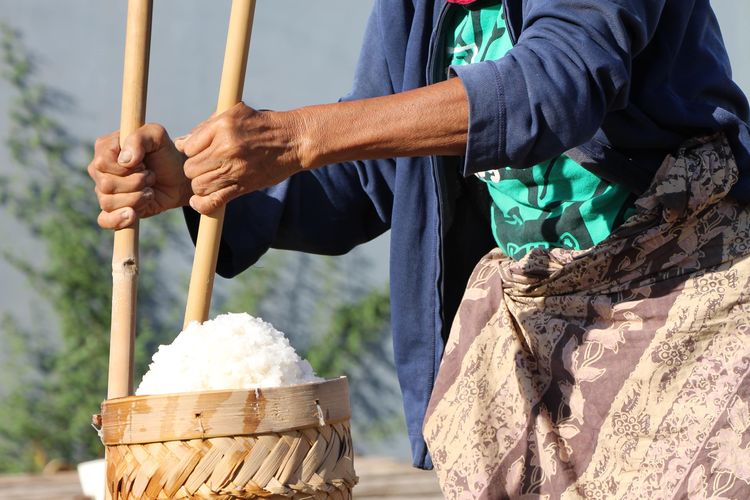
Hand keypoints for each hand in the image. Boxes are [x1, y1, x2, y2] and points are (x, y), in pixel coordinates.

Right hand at [88, 124, 191, 228]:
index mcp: (105, 149)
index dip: (126, 167)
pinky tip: (132, 214)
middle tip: (150, 177)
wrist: (179, 178)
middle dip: (136, 183)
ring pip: (109, 202)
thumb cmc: (165, 154)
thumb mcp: (157, 136)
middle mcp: (101, 171)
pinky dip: (118, 220)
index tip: (143, 163)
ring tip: (150, 190)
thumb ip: (140, 138)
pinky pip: (105, 220)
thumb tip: (125, 161)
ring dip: (136, 198)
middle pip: (107, 184)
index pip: (103, 162)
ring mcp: (105, 191)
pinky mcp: (114, 210)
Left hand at [175, 103, 304, 213]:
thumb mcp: (235, 114)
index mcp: (223, 127)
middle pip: (190, 168)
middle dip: (194, 168)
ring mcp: (235, 169)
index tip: (201, 151)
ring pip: (198, 185)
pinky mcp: (243, 186)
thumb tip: (181, 143)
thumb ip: (206, 127)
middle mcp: (226, 148)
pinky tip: (198, 201)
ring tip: (211, 178)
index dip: (191, 150)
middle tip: (207, 165)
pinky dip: (202, 204)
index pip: (188, 147)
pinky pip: (213, 201)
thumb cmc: (263, 125)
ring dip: (200, 184)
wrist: (293, 141)